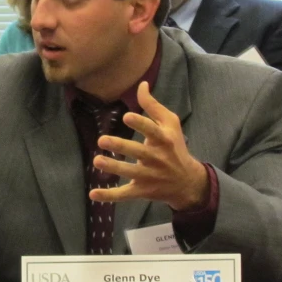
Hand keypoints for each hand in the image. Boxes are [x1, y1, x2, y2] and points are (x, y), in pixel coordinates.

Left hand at [89, 82, 208, 210]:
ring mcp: (149, 176)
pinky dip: (109, 196)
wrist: (187, 182)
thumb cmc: (174, 147)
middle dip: (120, 146)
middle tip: (102, 140)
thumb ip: (153, 106)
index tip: (127, 116)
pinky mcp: (141, 191)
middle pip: (137, 152)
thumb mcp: (170, 124)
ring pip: (129, 172)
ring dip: (113, 167)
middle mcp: (157, 159)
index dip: (140, 124)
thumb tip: (141, 84)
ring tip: (97, 161)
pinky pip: (124, 195)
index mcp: (164, 140)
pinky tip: (93, 194)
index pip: (152, 131)